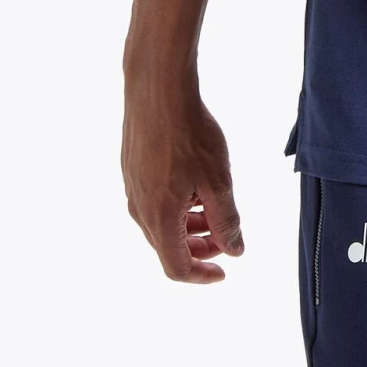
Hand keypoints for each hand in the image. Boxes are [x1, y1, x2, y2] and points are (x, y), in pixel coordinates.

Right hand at [122, 88, 243, 280]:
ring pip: (161, 224)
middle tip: (226, 241)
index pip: (176, 267)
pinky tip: (196, 187)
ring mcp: (132, 188)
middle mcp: (139, 209)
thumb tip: (234, 250)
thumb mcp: (218, 181)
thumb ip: (226, 220)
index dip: (201, 274)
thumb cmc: (189, 134)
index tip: (224, 271)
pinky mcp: (132, 169)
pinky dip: (177, 207)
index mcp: (159, 219)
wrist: (158, 91)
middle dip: (199, 250)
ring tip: (215, 212)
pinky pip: (154, 202)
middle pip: (168, 247)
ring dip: (189, 227)